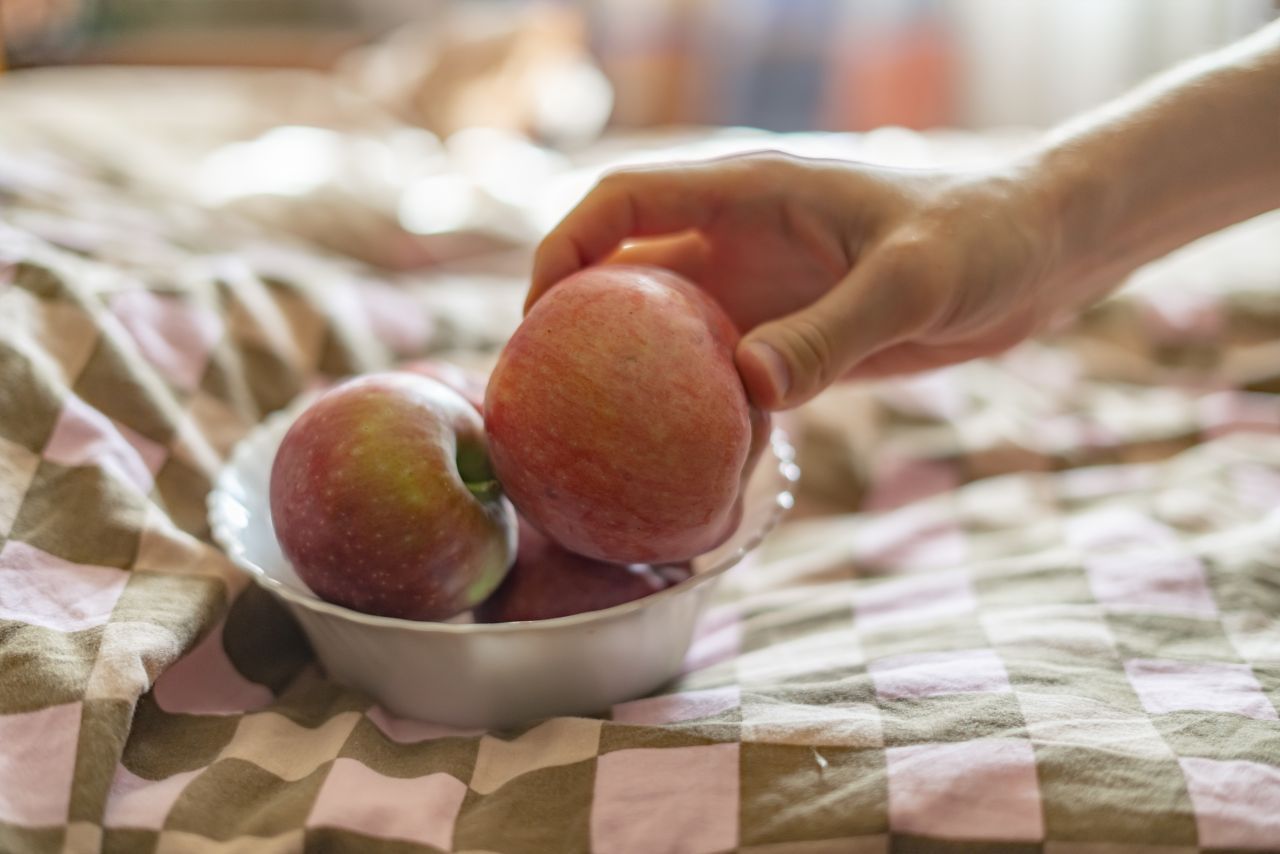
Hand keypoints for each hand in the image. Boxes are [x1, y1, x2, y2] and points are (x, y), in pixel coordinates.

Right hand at [528, 152, 1060, 409]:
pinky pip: (722, 378)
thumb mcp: (912, 282)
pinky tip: (697, 464)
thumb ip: (832, 332)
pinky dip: (701, 414)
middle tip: (545, 398)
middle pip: (624, 273)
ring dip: (635, 380)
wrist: (1038, 256)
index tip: (535, 318)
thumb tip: (747, 389)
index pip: (622, 201)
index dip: (563, 248)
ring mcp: (762, 292)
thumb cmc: (983, 237)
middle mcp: (739, 240)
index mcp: (749, 194)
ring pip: (668, 334)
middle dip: (575, 325)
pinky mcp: (790, 339)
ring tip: (602, 444)